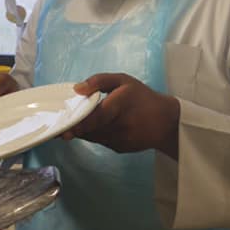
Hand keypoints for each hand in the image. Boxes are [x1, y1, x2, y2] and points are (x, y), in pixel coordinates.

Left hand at [63, 73, 179, 157]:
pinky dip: (94, 135)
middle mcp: (121, 125)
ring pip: (93, 137)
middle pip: (91, 129)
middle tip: (62, 128)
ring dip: (83, 132)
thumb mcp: (123, 81)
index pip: (96, 117)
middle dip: (75, 128)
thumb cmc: (142, 98)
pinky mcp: (120, 148)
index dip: (80, 123)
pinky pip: (101, 142)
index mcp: (121, 105)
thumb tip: (77, 89)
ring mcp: (121, 139)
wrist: (167, 122)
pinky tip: (96, 128)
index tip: (65, 128)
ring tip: (76, 124)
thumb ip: (99, 81)